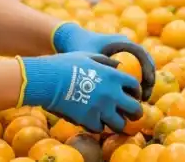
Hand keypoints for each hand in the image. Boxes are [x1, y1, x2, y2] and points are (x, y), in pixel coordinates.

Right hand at [17, 52, 144, 133]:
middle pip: (134, 109)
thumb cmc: (66, 64)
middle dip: (135, 113)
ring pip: (119, 124)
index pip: (135, 86)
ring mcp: (102, 108)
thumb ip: (105, 61)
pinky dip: (98, 126)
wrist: (49, 79)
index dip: (136, 92)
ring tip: (113, 122)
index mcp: (114, 76)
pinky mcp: (88, 120)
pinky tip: (94, 121)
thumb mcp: (89, 56)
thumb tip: (118, 65)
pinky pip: (99, 128)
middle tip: (130, 114)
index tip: (132, 95)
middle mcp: (112, 94)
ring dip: (117, 123)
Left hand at [53, 23, 155, 99]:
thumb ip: (100, 70)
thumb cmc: (78, 49)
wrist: (70, 39)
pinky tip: (130, 98)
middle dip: (149, 79)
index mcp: (121, 41)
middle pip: (146, 61)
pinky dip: (134, 84)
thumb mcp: (89, 60)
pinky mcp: (120, 58)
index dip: (148, 70)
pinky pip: (133, 70)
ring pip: (141, 67)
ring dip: (144, 83)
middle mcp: (126, 45)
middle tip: (145, 97)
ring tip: (140, 100)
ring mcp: (124, 51)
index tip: (145, 86)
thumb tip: (115, 88)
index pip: (142, 54)